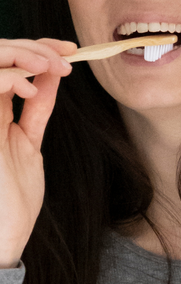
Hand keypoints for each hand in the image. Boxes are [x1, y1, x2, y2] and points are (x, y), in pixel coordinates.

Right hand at [0, 38, 75, 267]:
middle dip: (33, 47)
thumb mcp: (29, 143)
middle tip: (65, 55)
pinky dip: (7, 79)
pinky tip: (30, 87)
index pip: (8, 64)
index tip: (70, 50)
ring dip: (20, 55)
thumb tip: (51, 77)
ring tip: (50, 66)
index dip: (37, 49)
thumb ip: (35, 110)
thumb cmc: (13, 197)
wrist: (2, 236)